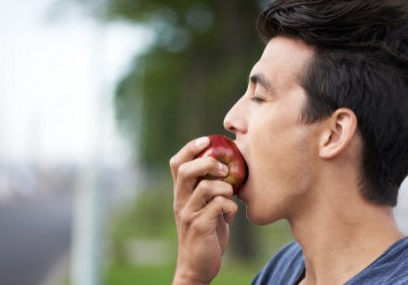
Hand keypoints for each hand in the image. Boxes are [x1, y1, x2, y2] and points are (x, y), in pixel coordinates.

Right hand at [170, 136, 238, 284]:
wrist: (197, 267)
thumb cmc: (207, 233)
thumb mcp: (205, 207)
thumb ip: (211, 189)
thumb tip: (228, 167)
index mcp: (181, 194)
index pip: (177, 163)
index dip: (190, 148)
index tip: (207, 140)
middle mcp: (181, 201)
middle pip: (186, 170)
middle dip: (208, 163)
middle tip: (224, 170)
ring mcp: (189, 214)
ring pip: (207, 187)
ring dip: (225, 189)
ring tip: (229, 198)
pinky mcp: (200, 227)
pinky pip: (220, 206)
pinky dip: (231, 208)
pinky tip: (230, 217)